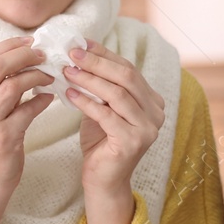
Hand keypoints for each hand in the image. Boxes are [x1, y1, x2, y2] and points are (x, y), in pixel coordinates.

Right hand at [0, 36, 53, 223]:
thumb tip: (24, 56)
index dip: (9, 45)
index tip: (30, 41)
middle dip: (24, 55)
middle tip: (44, 55)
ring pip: (13, 85)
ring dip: (36, 76)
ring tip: (50, 76)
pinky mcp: (3, 137)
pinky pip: (28, 109)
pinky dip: (42, 100)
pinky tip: (49, 98)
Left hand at [62, 39, 166, 223]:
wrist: (103, 181)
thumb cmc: (101, 143)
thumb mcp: (103, 108)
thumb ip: (101, 86)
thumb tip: (80, 53)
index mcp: (153, 101)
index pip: (129, 69)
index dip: (104, 54)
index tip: (81, 43)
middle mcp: (157, 113)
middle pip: (126, 77)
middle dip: (97, 62)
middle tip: (72, 52)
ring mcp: (148, 128)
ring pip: (117, 94)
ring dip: (89, 79)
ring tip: (66, 71)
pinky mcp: (133, 142)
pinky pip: (106, 115)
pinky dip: (86, 102)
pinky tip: (69, 94)